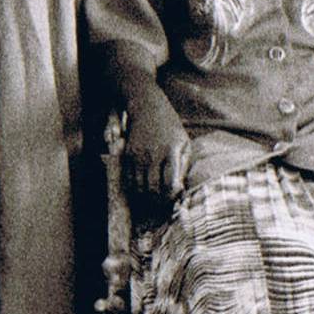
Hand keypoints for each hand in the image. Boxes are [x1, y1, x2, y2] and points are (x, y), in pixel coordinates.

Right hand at [120, 98, 189, 214]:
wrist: (148, 108)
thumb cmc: (171, 128)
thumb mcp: (185, 143)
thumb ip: (184, 166)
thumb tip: (180, 189)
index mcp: (171, 152)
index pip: (170, 184)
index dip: (171, 197)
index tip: (174, 200)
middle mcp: (153, 155)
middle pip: (153, 189)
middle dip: (158, 202)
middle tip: (163, 205)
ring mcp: (138, 155)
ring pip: (139, 187)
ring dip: (146, 197)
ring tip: (153, 200)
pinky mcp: (128, 155)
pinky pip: (129, 179)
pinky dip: (135, 188)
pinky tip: (143, 189)